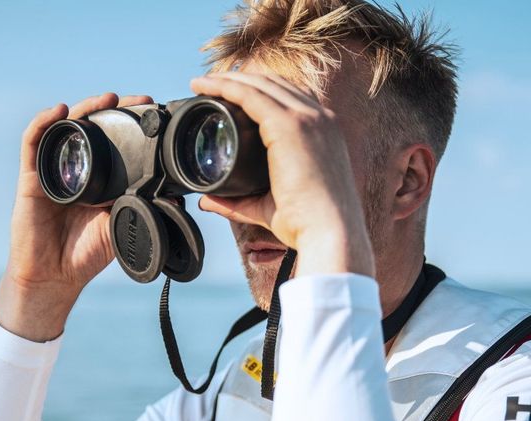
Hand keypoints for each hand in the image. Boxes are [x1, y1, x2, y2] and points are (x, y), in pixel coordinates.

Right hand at [0, 93, 152, 341]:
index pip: (113, 140)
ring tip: (105, 98)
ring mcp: (52, 170)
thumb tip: (175, 197)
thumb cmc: (86, 254)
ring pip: (65, 127)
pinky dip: (44, 122)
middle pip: (91, 126)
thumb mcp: (121, 226)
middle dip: (112, 108)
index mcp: (99, 178)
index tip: (151, 110)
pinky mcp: (31, 177)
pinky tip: (59, 110)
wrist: (55, 275)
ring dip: (84, 107)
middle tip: (135, 100)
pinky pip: (33, 142)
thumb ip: (142, 210)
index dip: (130, 123)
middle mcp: (75, 168)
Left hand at [190, 72, 373, 276]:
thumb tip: (207, 201)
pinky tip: (206, 86)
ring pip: (261, 84)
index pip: (290, 98)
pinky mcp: (290, 125)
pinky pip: (251, 95)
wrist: (329, 232)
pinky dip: (226, 86)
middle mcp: (319, 119)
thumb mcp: (268, 206)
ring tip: (201, 83)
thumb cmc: (307, 224)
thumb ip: (238, 202)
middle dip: (241, 79)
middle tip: (209, 85)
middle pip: (275, 84)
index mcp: (324, 133)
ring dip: (228, 78)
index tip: (230, 95)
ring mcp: (307, 118)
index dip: (260, 91)